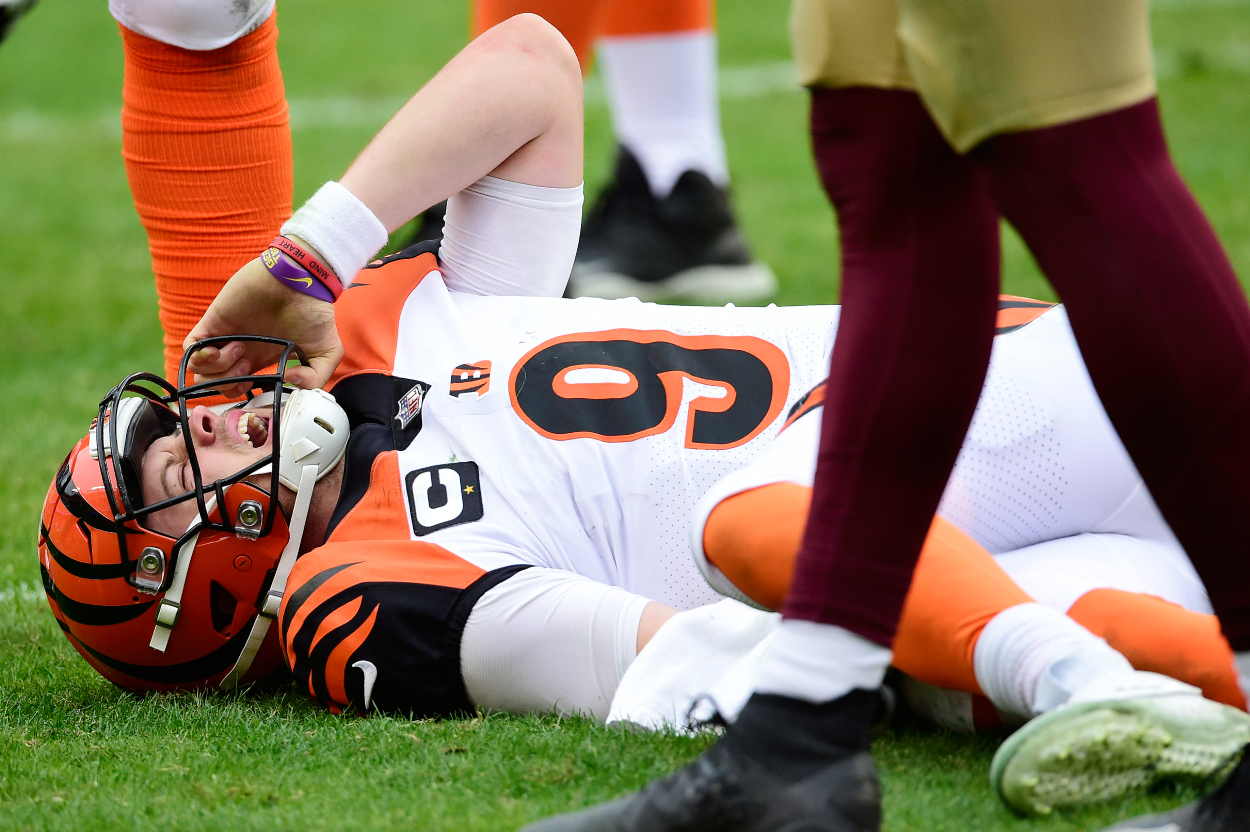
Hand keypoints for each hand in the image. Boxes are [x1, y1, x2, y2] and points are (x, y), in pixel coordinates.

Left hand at [183, 253, 342, 395]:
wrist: (300, 280)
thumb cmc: (314, 311)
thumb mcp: (328, 352)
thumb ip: (316, 379)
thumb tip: (288, 382)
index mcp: (263, 359)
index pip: (239, 387)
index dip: (243, 393)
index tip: (256, 384)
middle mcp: (242, 351)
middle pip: (216, 383)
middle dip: (227, 385)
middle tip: (245, 370)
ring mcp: (226, 336)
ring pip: (202, 371)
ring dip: (218, 371)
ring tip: (238, 351)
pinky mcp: (213, 322)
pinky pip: (192, 348)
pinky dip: (200, 357)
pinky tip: (217, 350)